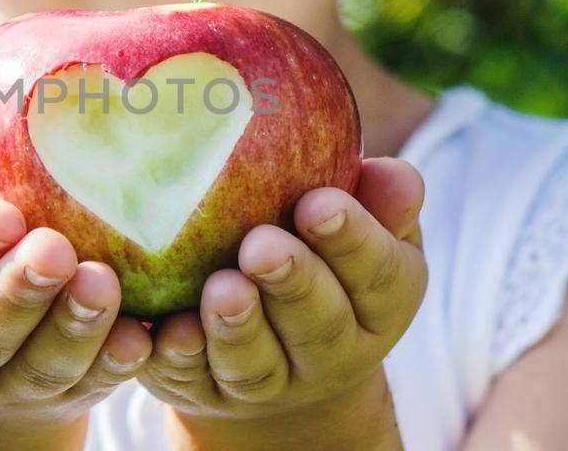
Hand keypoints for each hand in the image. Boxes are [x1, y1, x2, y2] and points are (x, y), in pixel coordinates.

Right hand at [0, 152, 151, 430]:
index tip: (2, 217)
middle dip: (17, 291)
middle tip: (54, 250)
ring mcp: (3, 384)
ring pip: (38, 366)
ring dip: (72, 327)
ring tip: (100, 283)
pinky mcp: (62, 395)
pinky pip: (91, 385)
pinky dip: (115, 362)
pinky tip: (138, 333)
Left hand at [138, 157, 426, 449]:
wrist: (285, 367)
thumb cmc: (325, 263)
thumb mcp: (368, 232)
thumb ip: (381, 202)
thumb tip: (394, 174)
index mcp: (379, 307)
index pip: (379, 277)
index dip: (352, 240)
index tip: (319, 202)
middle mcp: (330, 355)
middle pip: (318, 325)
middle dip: (292, 282)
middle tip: (262, 246)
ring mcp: (268, 383)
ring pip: (256, 363)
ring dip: (237, 326)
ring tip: (222, 288)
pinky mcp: (205, 392)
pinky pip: (192, 381)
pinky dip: (181, 358)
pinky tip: (172, 329)